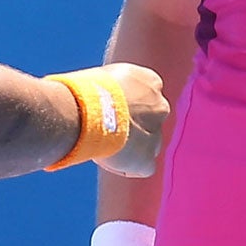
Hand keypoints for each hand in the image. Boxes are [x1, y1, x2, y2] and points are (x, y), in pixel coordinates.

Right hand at [97, 62, 169, 176]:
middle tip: (111, 130)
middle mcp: (159, 107)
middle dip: (136, 126)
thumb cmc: (85, 90)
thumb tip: (95, 94)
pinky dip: (130, 167)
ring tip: (107, 147)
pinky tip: (112, 162)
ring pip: (149, 144)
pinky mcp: (147, 159)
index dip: (128, 105)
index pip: (146, 95)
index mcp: (150, 82)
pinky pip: (144, 167)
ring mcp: (156, 135)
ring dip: (134, 147)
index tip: (112, 109)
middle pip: (151, 120)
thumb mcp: (102, 78)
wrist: (86, 112)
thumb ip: (110, 86)